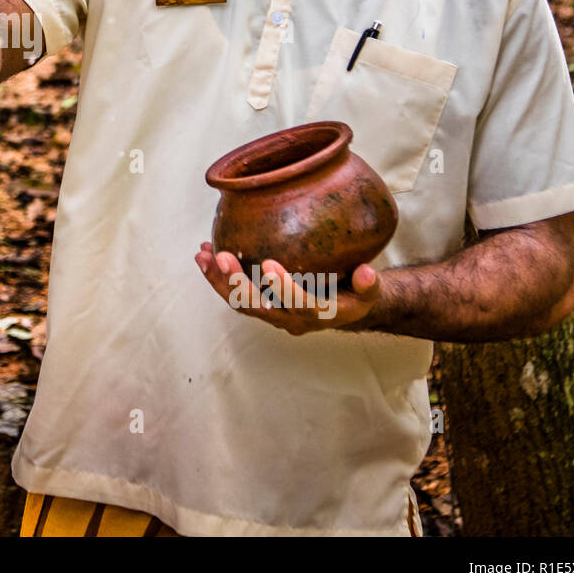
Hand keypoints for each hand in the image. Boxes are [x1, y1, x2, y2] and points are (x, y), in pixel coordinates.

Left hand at [193, 241, 381, 335]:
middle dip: (236, 283)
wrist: (344, 309)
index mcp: (318, 315)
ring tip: (202, 255)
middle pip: (258, 307)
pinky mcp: (261, 304)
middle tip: (221, 257)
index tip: (270, 264)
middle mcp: (290, 319)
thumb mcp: (370, 292)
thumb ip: (368, 284)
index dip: (283, 288)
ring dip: (218, 280)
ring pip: (240, 302)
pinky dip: (218, 276)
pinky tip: (206, 253)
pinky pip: (234, 293)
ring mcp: (273, 313)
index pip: (298, 305)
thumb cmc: (357, 294)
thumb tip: (366, 272)